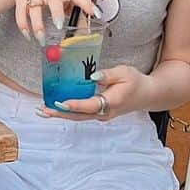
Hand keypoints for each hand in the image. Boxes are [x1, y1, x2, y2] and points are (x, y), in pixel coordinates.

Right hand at [2, 0, 97, 43]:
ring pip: (34, 10)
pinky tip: (29, 36)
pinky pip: (21, 16)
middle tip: (59, 25)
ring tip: (41, 39)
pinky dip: (24, 28)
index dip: (87, 4)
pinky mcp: (21, 2)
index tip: (95, 13)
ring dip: (37, 26)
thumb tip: (85, 29)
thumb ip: (73, 10)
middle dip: (56, 13)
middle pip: (53, 1)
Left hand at [38, 63, 153, 122]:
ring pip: (78, 117)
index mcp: (112, 102)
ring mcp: (101, 115)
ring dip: (61, 114)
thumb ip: (108, 75)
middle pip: (79, 116)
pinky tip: (56, 107)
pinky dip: (68, 112)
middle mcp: (105, 113)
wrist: (147, 95)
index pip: (90, 105)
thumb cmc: (135, 82)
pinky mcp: (99, 113)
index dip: (75, 105)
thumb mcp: (124, 72)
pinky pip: (81, 114)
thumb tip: (93, 76)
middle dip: (60, 113)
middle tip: (42, 110)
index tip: (61, 103)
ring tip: (43, 111)